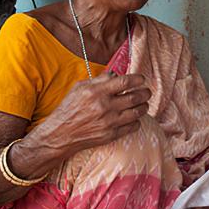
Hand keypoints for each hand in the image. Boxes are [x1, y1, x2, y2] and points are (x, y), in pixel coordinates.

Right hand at [32, 73, 150, 156]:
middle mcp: (104, 107)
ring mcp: (109, 122)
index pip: (125, 82)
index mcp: (97, 92)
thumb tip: (116, 74)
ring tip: (144, 103)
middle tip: (147, 91)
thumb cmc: (69, 108)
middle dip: (145, 93)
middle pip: (135, 97)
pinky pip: (132, 126)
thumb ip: (99, 80)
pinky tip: (134, 117)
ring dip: (144, 106)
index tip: (142, 79)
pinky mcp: (111, 135)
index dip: (138, 79)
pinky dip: (137, 120)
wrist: (60, 134)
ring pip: (137, 112)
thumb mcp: (80, 88)